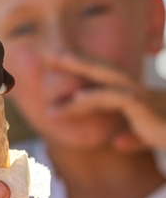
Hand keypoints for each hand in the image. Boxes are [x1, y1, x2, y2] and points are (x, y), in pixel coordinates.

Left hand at [46, 52, 165, 151]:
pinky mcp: (146, 108)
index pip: (103, 79)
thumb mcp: (150, 138)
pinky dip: (97, 96)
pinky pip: (118, 98)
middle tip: (47, 54)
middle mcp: (137, 91)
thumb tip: (117, 143)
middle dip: (75, 60)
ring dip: (78, 72)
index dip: (81, 71)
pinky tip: (79, 97)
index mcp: (135, 96)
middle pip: (101, 69)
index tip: (54, 65)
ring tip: (54, 66)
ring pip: (105, 79)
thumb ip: (134, 137)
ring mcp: (142, 97)